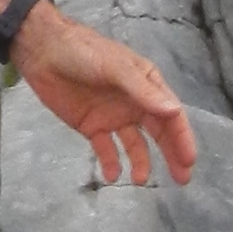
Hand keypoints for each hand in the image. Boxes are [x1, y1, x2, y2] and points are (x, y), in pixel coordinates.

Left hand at [12, 8, 199, 188]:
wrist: (44, 52)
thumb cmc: (84, 52)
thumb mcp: (116, 68)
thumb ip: (143, 91)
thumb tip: (174, 111)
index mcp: (147, 84)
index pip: (171, 114)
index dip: (182, 137)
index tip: (189, 160)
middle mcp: (134, 102)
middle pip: (159, 133)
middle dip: (172, 155)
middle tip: (182, 179)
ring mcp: (114, 116)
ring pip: (135, 144)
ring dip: (140, 162)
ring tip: (139, 180)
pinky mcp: (92, 126)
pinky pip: (106, 149)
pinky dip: (110, 163)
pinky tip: (111, 175)